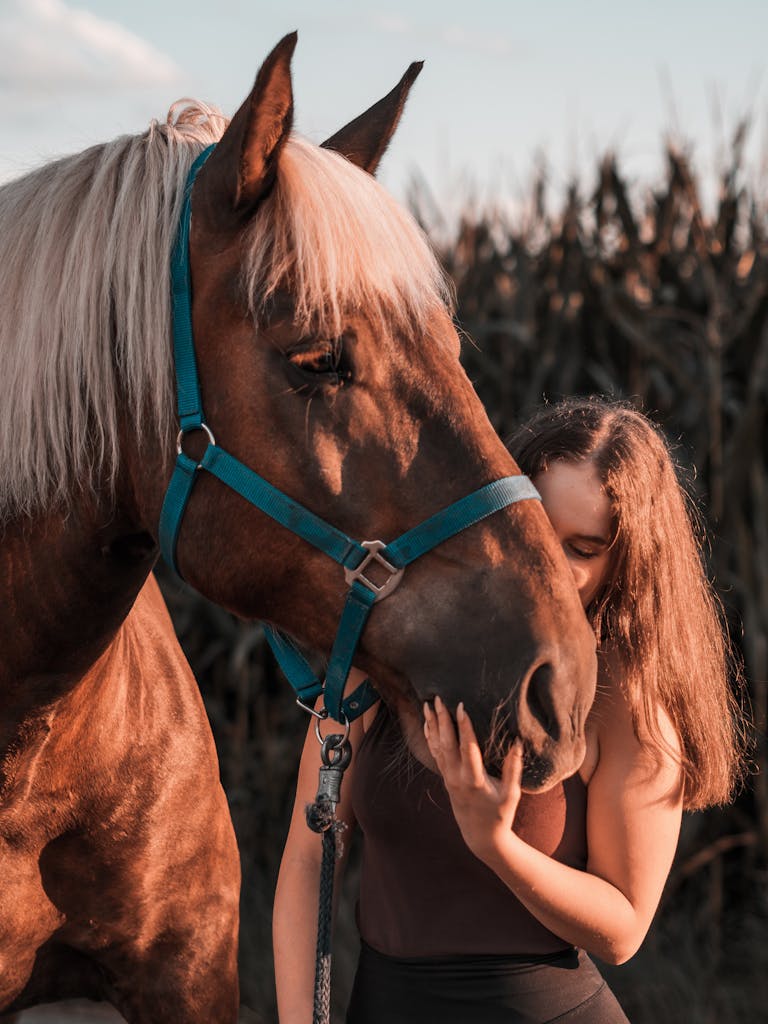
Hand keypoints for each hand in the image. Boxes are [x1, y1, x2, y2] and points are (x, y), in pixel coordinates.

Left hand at [423, 696, 523, 863]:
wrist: (480, 836)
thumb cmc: (499, 814)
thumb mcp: (511, 794)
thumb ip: (513, 768)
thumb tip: (517, 742)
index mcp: (474, 780)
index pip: (467, 748)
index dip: (464, 726)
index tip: (461, 706)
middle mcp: (457, 777)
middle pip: (447, 744)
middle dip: (443, 720)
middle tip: (440, 699)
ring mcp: (448, 778)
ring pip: (437, 747)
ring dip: (433, 725)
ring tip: (429, 704)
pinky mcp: (445, 778)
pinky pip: (435, 754)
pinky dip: (430, 737)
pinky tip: (427, 723)